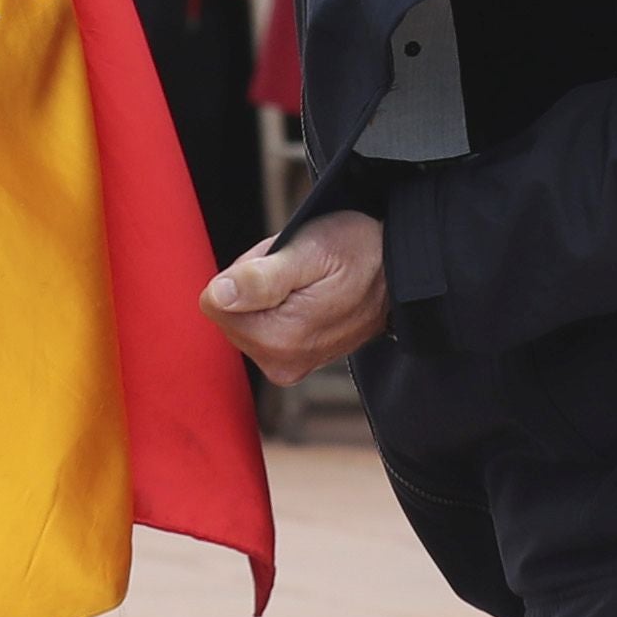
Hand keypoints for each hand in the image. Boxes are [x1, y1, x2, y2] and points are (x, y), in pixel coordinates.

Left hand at [206, 211, 389, 382]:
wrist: (401, 271)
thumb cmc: (359, 252)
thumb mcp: (309, 250)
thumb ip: (260, 277)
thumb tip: (216, 296)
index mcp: (279, 339)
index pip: (215, 301)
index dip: (245, 272)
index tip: (283, 264)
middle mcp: (280, 363)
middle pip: (228, 311)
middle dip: (254, 282)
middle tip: (298, 267)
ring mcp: (288, 365)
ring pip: (244, 317)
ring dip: (267, 292)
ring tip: (308, 279)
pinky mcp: (293, 362)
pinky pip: (262, 326)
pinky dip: (278, 305)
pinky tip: (309, 294)